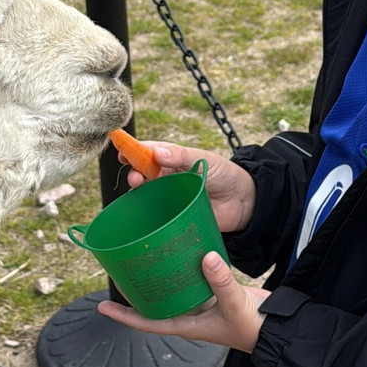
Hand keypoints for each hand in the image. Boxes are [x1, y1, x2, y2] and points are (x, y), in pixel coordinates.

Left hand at [97, 251, 268, 352]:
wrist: (276, 325)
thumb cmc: (252, 326)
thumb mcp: (234, 305)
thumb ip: (220, 282)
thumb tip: (205, 257)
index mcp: (187, 324)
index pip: (147, 322)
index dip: (124, 315)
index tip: (102, 306)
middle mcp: (189, 313)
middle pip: (154, 302)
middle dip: (135, 290)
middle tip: (118, 270)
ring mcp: (200, 302)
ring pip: (171, 287)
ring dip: (157, 274)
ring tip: (141, 255)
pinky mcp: (212, 289)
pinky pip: (191, 276)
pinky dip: (183, 265)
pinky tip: (179, 248)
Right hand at [115, 141, 255, 232]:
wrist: (244, 202)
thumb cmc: (224, 174)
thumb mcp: (202, 158)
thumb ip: (180, 155)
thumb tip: (155, 152)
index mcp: (173, 159)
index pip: (149, 152)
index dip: (133, 150)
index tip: (122, 151)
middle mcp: (168, 178)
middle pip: (143, 173)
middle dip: (134, 172)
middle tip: (134, 176)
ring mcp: (170, 197)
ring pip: (147, 194)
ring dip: (138, 192)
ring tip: (137, 187)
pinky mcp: (176, 216)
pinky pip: (158, 215)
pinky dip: (147, 214)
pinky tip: (143, 213)